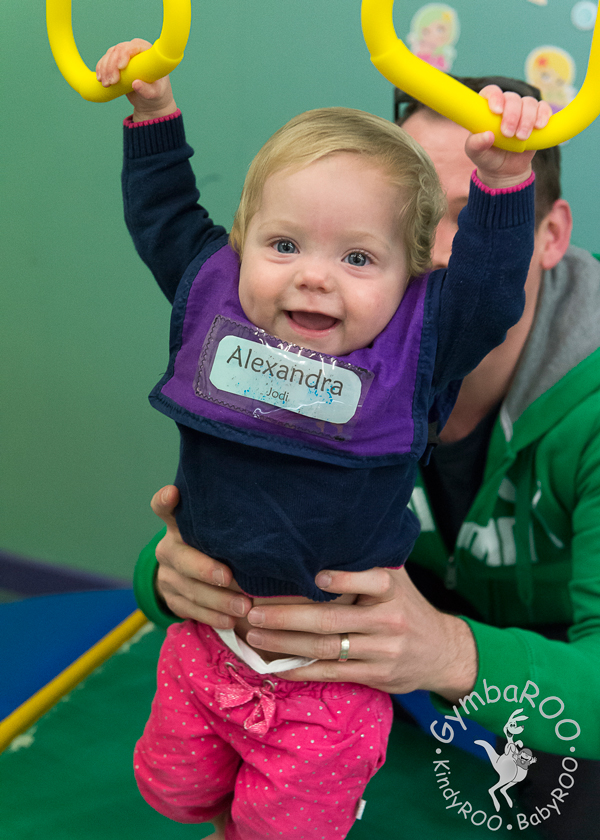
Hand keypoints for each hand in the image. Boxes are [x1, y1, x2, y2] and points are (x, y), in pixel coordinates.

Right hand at [95, 39, 177, 120]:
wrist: (150, 101)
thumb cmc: (157, 95)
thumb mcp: (155, 94)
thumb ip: (147, 90)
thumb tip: (135, 84)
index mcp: (147, 52)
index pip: (134, 46)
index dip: (124, 54)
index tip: (120, 68)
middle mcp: (135, 50)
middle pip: (118, 50)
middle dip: (112, 65)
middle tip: (112, 82)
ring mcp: (124, 55)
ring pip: (109, 55)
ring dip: (105, 69)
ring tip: (106, 84)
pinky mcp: (116, 62)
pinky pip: (105, 61)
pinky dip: (101, 69)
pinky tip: (100, 79)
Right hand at [151, 485, 251, 627]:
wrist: (191, 574)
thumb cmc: (219, 545)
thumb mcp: (219, 532)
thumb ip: (230, 527)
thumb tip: (269, 525)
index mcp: (179, 524)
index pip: (163, 507)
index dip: (166, 500)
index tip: (174, 493)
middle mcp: (168, 547)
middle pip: (181, 557)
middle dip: (206, 569)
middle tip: (229, 578)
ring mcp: (167, 574)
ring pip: (189, 588)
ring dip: (218, 600)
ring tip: (243, 607)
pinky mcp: (170, 598)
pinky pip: (189, 610)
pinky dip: (212, 616)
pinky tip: (230, 620)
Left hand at [244, 566, 477, 702]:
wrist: (443, 652)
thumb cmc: (407, 607)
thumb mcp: (398, 580)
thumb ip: (368, 563)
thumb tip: (324, 536)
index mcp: (391, 590)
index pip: (368, 581)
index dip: (341, 579)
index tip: (313, 575)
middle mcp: (388, 620)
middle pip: (331, 619)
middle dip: (287, 616)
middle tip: (254, 611)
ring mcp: (382, 651)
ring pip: (325, 648)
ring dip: (285, 643)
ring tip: (254, 635)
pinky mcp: (376, 675)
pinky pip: (332, 673)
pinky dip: (301, 669)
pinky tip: (277, 664)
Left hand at [466, 85, 551, 189]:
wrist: (505, 169)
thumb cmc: (487, 157)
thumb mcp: (476, 154)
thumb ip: (476, 144)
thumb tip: (488, 136)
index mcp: (487, 109)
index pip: (491, 92)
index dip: (495, 97)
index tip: (497, 111)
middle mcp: (505, 105)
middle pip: (512, 98)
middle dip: (512, 115)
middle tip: (508, 134)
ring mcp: (522, 110)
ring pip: (529, 102)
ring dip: (527, 119)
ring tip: (521, 137)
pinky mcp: (537, 117)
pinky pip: (543, 108)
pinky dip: (543, 115)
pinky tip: (539, 126)